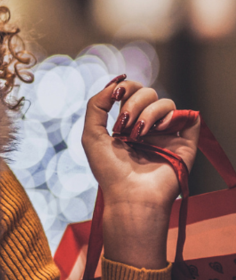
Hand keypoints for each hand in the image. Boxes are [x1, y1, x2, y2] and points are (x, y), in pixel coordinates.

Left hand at [81, 76, 199, 269]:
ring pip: (166, 102)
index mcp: (128, 123)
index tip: (116, 96)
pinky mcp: (185, 144)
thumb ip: (97, 105)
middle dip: (133, 102)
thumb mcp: (91, 134)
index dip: (125, 87)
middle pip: (148, 92)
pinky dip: (173, 117)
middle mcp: (149, 126)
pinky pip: (188, 117)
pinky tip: (159, 130)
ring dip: (148, 112)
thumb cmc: (109, 170)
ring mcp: (167, 134)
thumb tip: (115, 83)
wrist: (129, 196)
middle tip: (124, 125)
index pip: (132, 91)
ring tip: (139, 134)